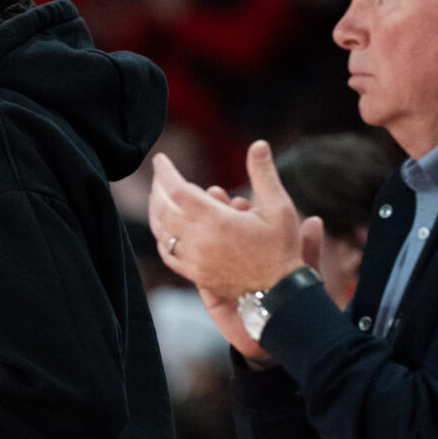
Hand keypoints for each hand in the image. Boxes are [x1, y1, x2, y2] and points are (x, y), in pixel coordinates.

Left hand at [148, 140, 305, 299]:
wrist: (280, 294)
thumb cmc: (281, 249)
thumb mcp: (279, 207)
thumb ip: (264, 174)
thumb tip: (258, 144)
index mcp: (217, 221)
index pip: (177, 190)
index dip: (165, 173)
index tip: (160, 159)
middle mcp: (200, 241)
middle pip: (163, 209)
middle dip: (157, 188)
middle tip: (159, 176)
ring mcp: (194, 260)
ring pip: (161, 231)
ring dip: (156, 211)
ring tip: (159, 197)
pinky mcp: (195, 274)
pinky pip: (168, 253)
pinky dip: (162, 236)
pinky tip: (165, 228)